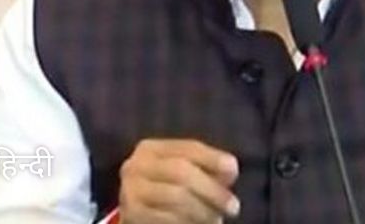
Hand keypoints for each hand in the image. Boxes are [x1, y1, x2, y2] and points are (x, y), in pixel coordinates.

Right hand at [119, 139, 241, 223]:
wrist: (137, 215)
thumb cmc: (166, 190)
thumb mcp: (185, 173)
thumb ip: (207, 168)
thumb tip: (230, 169)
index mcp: (150, 149)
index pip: (187, 148)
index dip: (212, 158)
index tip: (233, 171)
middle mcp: (135, 166)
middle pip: (181, 172)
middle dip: (211, 190)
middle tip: (233, 207)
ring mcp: (130, 191)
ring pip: (175, 197)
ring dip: (202, 210)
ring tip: (217, 219)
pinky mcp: (131, 215)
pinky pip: (167, 218)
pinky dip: (188, 223)